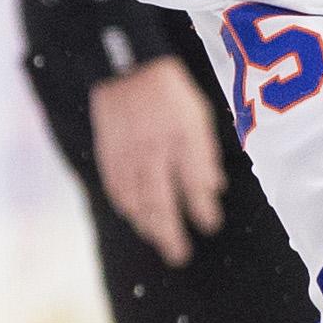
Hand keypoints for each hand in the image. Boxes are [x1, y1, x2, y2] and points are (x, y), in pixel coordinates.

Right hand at [88, 56, 226, 268]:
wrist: (125, 67)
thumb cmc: (169, 91)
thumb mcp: (198, 115)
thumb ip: (204, 154)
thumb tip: (214, 188)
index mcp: (180, 138)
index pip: (193, 184)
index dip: (203, 209)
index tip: (211, 226)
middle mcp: (153, 151)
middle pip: (162, 202)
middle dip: (172, 233)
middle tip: (180, 256)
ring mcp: (127, 154)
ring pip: (136, 201)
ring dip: (149, 226)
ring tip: (160, 241)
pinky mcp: (108, 154)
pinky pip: (117, 188)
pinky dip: (127, 207)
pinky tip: (135, 216)